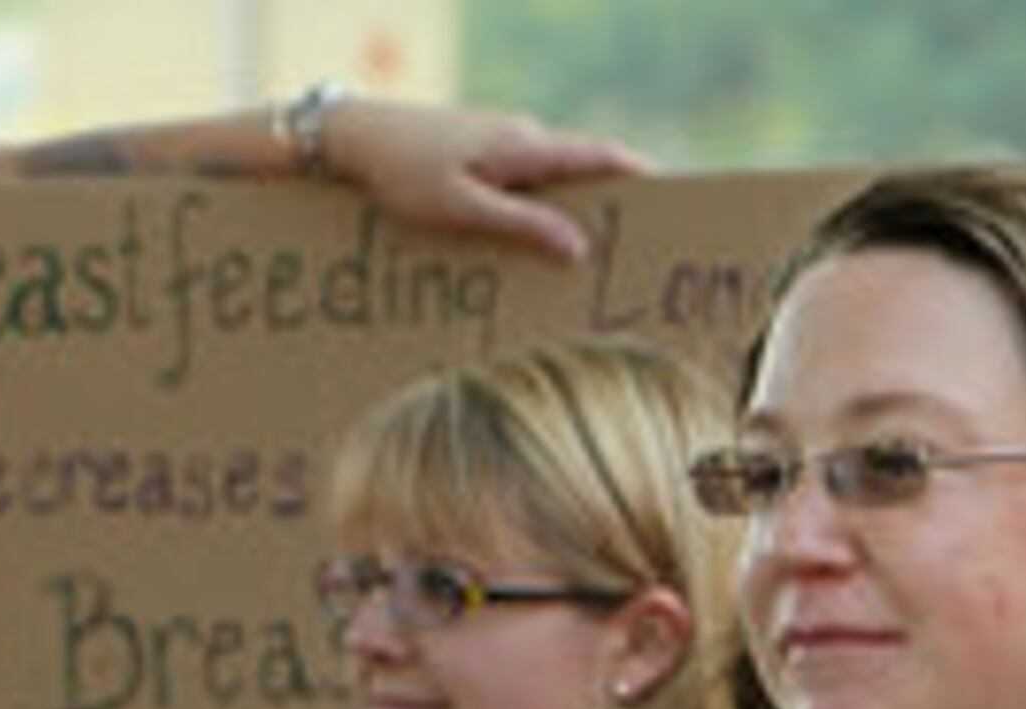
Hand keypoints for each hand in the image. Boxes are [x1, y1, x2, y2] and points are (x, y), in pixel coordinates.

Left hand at [316, 101, 644, 261]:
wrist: (354, 136)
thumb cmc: (403, 173)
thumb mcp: (461, 209)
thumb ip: (520, 226)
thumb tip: (577, 247)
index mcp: (525, 147)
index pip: (599, 155)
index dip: (638, 174)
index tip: (671, 195)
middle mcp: (521, 136)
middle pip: (578, 171)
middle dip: (606, 204)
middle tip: (630, 243)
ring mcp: (499, 140)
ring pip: (546, 179)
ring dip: (564, 210)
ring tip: (580, 256)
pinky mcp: (478, 151)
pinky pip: (519, 181)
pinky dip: (533, 206)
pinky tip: (524, 240)